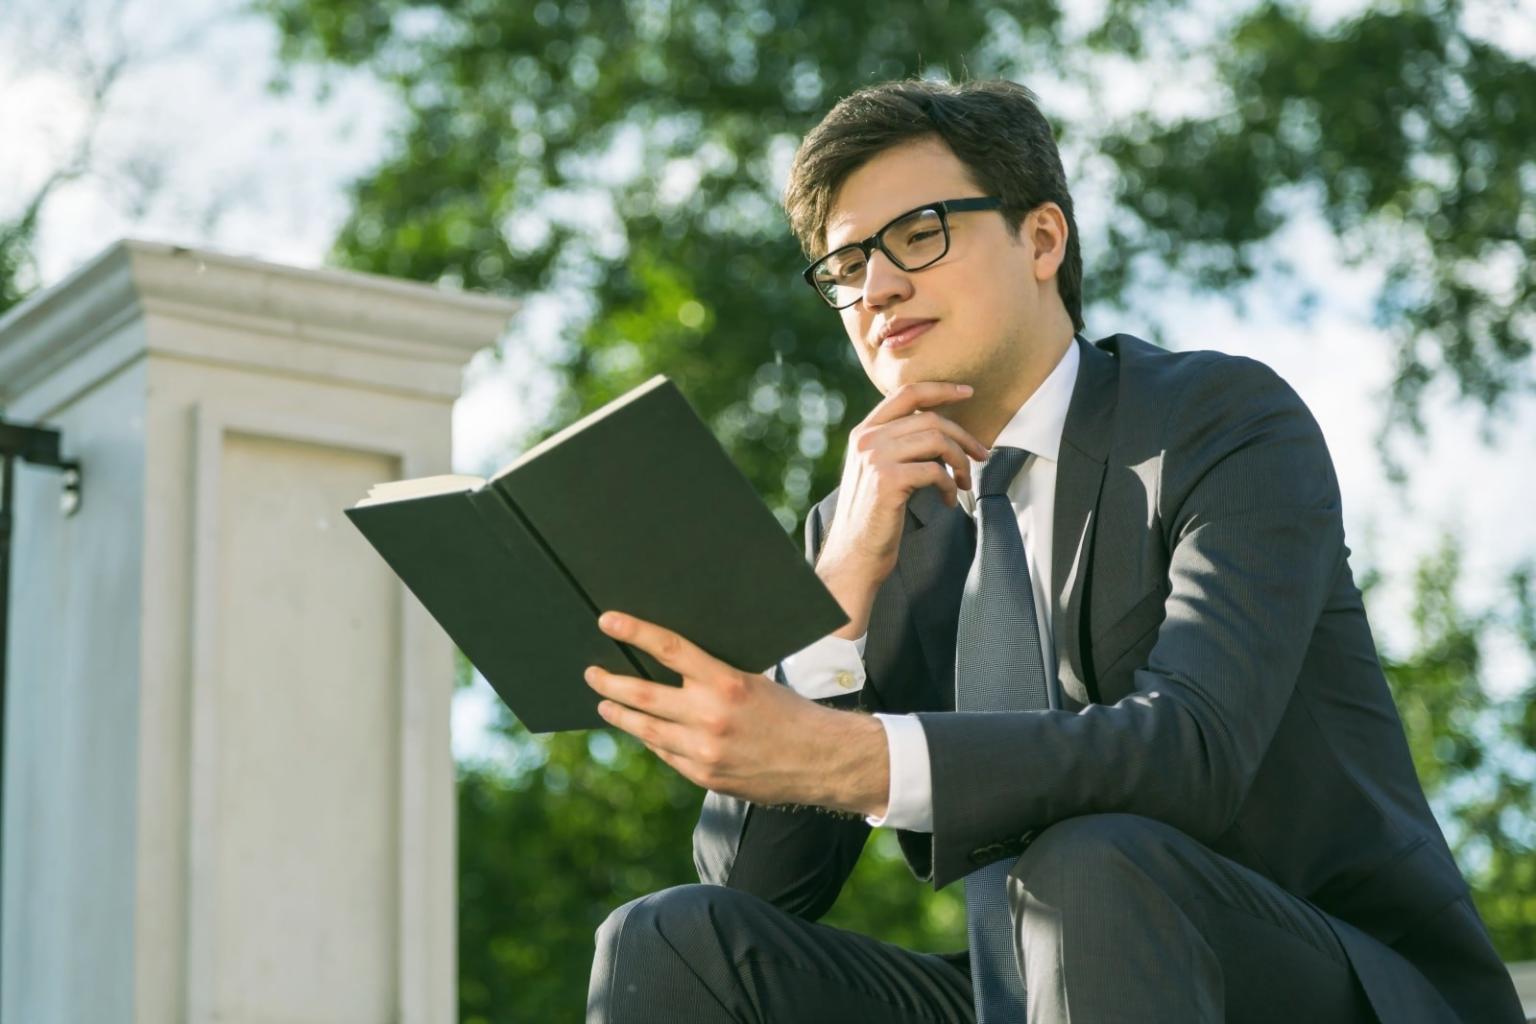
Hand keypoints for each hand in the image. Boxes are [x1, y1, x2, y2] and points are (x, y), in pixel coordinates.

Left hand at [583, 610, 890, 815]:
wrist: (820, 760)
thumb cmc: (789, 712)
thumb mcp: (755, 680)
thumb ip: (715, 675)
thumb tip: (673, 660)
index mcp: (727, 683)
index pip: (670, 649)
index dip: (634, 632)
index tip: (608, 620)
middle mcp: (711, 717)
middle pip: (644, 695)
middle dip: (611, 682)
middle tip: (591, 672)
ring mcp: (704, 751)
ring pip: (646, 729)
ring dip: (620, 713)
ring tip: (605, 702)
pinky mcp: (704, 776)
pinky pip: (666, 754)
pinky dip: (651, 739)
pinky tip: (641, 730)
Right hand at [817, 381, 988, 634]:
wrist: (855, 554)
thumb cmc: (874, 516)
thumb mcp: (879, 470)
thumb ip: (898, 445)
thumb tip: (942, 431)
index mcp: (864, 432)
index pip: (906, 393)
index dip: (940, 389)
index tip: (967, 393)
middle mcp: (867, 440)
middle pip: (930, 419)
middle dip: (964, 436)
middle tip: (982, 455)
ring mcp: (875, 458)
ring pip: (937, 441)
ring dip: (960, 463)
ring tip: (964, 483)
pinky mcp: (888, 481)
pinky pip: (936, 471)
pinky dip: (951, 486)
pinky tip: (949, 501)